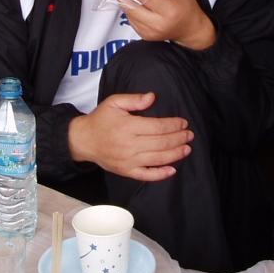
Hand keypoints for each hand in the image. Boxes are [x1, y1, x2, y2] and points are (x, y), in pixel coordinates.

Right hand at [67, 92, 192, 181]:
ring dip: (175, 154)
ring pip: (157, 159)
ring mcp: (128, 160)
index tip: (183, 123)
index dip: (173, 125)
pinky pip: (146, 175)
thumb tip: (152, 97)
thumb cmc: (101, 119)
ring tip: (187, 148)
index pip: (157, 127)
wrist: (83, 140)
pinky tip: (172, 170)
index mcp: (127, 126)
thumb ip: (133, 99)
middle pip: (161, 143)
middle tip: (189, 135)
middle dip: (178, 138)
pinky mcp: (126, 171)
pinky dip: (160, 174)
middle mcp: (129, 145)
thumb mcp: (114, 102)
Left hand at [114, 0, 215, 49]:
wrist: (190, 29)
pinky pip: (130, 20)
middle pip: (131, 7)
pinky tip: (132, 2)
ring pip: (128, 13)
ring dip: (123, 0)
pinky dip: (129, 9)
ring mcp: (150, 31)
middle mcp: (158, 23)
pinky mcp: (144, 35)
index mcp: (168, 10)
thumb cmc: (186, 9)